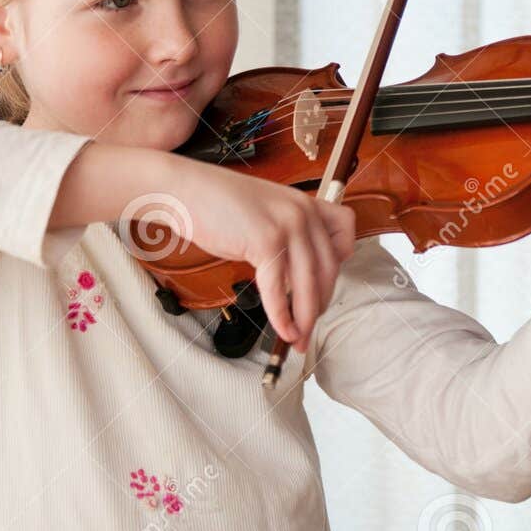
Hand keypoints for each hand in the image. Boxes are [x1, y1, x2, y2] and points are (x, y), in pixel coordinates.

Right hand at [157, 159, 357, 351]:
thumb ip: (288, 237)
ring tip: (297, 340)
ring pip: (308, 284)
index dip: (340, 264)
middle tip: (308, 330)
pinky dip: (281, 315)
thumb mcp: (265, 213)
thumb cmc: (218, 205)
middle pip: (328, 269)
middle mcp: (304, 212)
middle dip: (319, 305)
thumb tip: (298, 279)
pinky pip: (279, 289)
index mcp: (306, 203)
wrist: (185, 190)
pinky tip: (282, 330)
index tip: (324, 287)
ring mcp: (287, 225)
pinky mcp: (266, 241)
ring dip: (304, 319)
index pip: (345, 233)